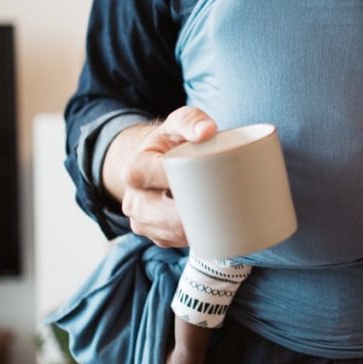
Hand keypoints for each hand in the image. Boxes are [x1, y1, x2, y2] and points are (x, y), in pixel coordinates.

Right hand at [102, 106, 217, 246]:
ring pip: (175, 234)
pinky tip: (211, 224)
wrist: (159, 160)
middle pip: (170, 217)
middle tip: (229, 201)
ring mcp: (142, 223)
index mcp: (134, 169)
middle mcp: (133, 200)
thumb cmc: (173, 141)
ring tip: (221, 210)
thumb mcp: (179, 122)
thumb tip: (207, 131)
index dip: (191, 184)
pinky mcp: (157, 237)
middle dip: (199, 213)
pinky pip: (179, 243)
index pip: (163, 180)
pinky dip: (197, 236)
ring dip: (200, 228)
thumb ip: (192, 120)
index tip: (216, 180)